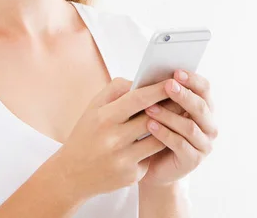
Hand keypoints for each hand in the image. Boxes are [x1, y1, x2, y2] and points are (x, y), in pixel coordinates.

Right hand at [53, 77, 176, 201]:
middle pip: (151, 118)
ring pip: (158, 139)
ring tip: (179, 118)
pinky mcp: (132, 175)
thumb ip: (115, 90)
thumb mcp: (93, 108)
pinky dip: (156, 147)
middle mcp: (113, 138)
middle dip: (170, 107)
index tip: (172, 81)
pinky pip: (152, 156)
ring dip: (169, 128)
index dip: (157, 90)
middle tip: (183, 98)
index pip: (137, 99)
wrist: (72, 174)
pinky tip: (161, 141)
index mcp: (104, 117)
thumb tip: (140, 82)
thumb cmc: (86, 135)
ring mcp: (123, 159)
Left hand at [137, 70, 217, 187]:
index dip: (192, 79)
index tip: (176, 71)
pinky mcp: (193, 160)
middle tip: (167, 85)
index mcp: (203, 107)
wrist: (148, 160)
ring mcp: (203, 144)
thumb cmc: (153, 127)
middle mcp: (208, 125)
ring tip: (149, 108)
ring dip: (169, 115)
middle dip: (183, 95)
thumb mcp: (157, 106)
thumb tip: (152, 75)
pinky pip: (181, 145)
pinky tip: (150, 126)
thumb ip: (159, 93)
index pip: (204, 89)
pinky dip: (164, 134)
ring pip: (189, 127)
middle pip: (200, 107)